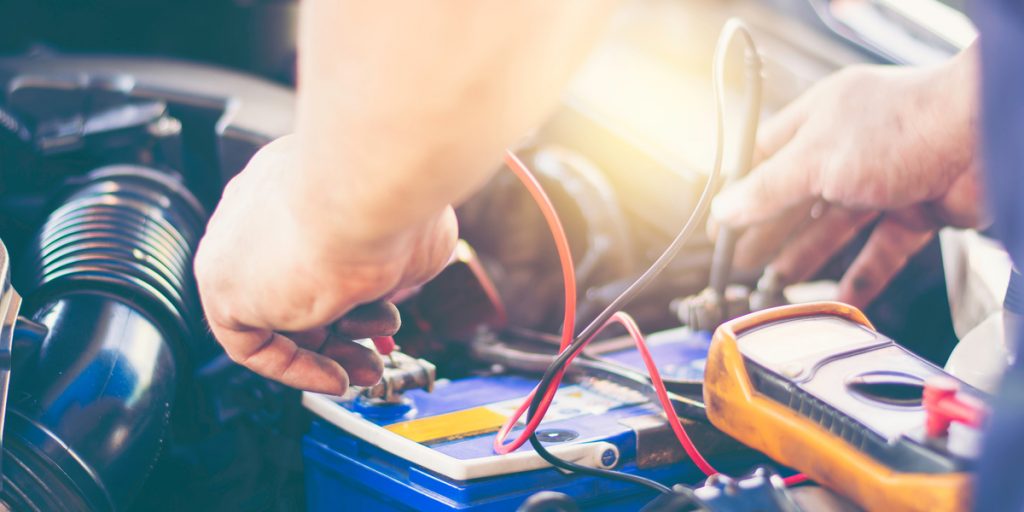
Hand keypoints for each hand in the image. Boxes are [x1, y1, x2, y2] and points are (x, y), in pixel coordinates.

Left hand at [194, 136, 457, 393]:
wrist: (366, 195)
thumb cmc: (394, 204)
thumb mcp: (410, 240)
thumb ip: (397, 262)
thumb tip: (402, 281)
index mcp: (305, 184)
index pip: (316, 247)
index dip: (358, 290)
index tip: (388, 314)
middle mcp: (266, 208)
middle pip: (297, 283)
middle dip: (346, 326)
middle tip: (380, 347)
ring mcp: (238, 244)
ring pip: (279, 314)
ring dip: (329, 351)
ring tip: (370, 369)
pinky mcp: (222, 285)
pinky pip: (252, 342)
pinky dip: (295, 368)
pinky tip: (337, 377)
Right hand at [712, 48, 984, 307]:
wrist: (987, 136)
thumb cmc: (905, 126)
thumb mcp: (815, 160)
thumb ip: (767, 190)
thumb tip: (723, 209)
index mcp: (821, 118)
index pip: (768, 154)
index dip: (743, 189)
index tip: (721, 224)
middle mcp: (851, 147)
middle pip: (799, 196)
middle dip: (770, 231)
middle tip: (743, 263)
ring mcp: (886, 179)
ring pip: (837, 226)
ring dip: (807, 256)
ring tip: (776, 285)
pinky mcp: (918, 210)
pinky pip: (882, 250)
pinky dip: (861, 277)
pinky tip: (838, 298)